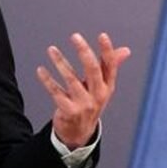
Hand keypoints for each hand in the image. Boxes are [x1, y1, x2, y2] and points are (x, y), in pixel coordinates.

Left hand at [36, 32, 129, 148]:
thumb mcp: (103, 88)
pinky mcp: (69, 110)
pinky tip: (40, 70)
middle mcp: (98, 95)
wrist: (80, 132)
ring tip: (51, 49)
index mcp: (108, 87)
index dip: (107, 51)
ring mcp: (84, 104)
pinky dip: (47, 80)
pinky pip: (56, 92)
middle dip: (84, 52)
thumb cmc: (91, 102)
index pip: (110, 66)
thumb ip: (110, 67)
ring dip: (60, 62)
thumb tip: (126, 50)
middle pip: (93, 70)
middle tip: (75, 36)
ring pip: (71, 79)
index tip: (102, 35)